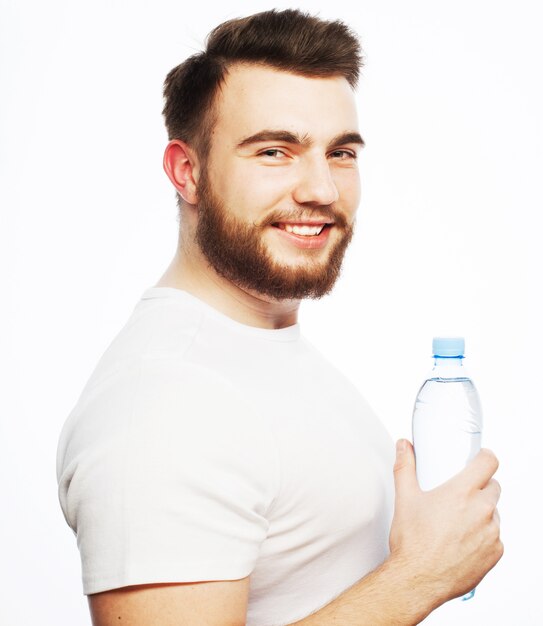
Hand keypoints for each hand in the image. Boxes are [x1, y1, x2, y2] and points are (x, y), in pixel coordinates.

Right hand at [389, 439, 502, 606]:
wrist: (417, 579)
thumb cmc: (412, 541)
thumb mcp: (405, 498)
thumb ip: (405, 467)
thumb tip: (403, 446)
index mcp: (462, 492)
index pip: (488, 463)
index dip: (485, 457)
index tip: (480, 458)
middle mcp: (482, 511)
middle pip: (493, 487)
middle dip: (480, 486)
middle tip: (461, 494)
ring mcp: (491, 533)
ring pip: (494, 513)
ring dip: (482, 512)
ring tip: (459, 520)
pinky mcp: (495, 554)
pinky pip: (495, 537)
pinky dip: (483, 535)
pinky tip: (464, 540)